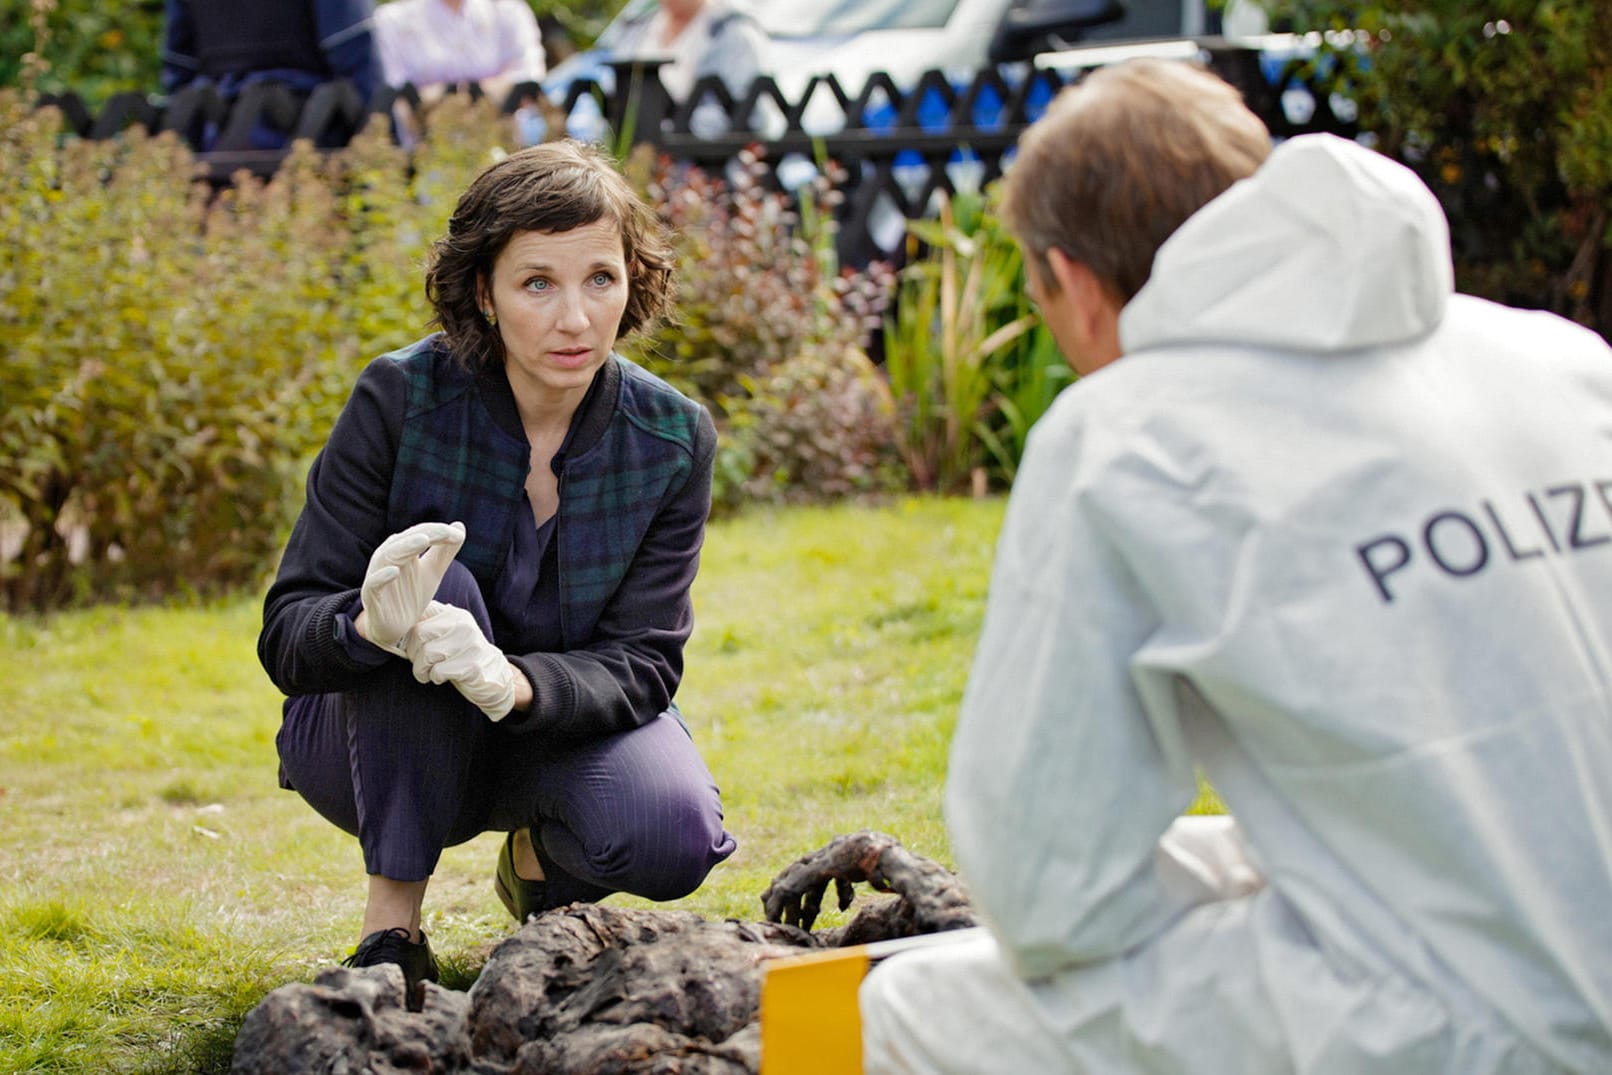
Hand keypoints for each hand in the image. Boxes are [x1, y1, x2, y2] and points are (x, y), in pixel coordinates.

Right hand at [359, 521, 464, 654]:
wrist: (395, 629)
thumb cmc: (411, 596)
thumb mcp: (433, 573)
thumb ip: (444, 552)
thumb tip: (459, 526)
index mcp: (403, 551)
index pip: (420, 533)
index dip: (438, 531)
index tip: (458, 535)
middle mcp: (388, 559)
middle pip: (404, 541)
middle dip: (425, 534)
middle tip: (444, 531)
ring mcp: (378, 577)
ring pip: (387, 557)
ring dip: (404, 548)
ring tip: (423, 540)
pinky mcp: (371, 597)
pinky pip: (373, 584)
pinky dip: (382, 576)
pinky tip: (394, 571)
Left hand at [405, 602, 517, 720]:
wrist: (492, 676)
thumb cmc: (459, 656)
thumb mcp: (446, 634)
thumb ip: (426, 627)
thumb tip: (390, 628)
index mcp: (452, 614)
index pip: (418, 612)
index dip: (405, 631)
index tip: (406, 644)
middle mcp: (462, 624)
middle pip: (418, 634)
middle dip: (412, 654)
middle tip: (419, 663)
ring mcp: (470, 644)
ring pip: (427, 654)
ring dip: (421, 669)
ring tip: (428, 673)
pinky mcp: (473, 665)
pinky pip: (439, 671)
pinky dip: (435, 677)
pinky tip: (442, 677)